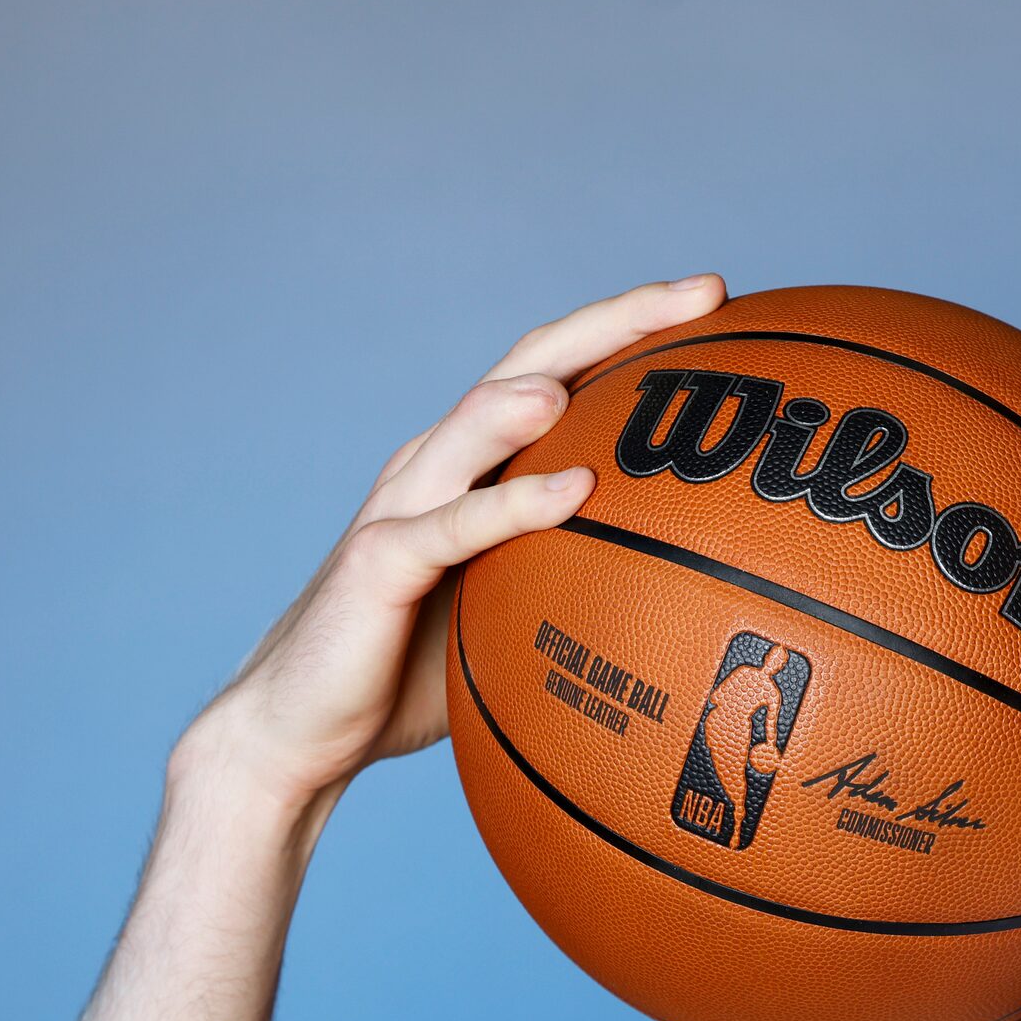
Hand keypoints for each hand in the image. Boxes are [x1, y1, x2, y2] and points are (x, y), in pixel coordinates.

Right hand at [192, 273, 728, 809]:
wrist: (302, 728)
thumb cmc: (412, 674)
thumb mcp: (516, 617)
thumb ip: (579, 586)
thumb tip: (691, 605)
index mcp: (477, 465)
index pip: (563, 373)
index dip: (634, 330)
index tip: (718, 302)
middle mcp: (440, 463)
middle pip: (535, 364)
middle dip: (620, 320)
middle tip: (706, 292)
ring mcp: (404, 503)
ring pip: (482, 419)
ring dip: (554, 383)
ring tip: (626, 351)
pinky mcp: (380, 559)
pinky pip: (455, 523)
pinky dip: (515, 501)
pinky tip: (574, 488)